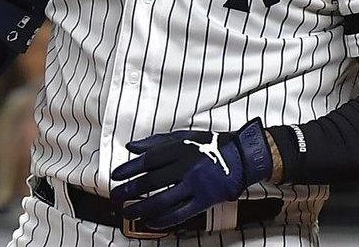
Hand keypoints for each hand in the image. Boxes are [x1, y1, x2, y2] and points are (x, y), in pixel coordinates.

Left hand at [110, 118, 271, 231]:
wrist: (242, 157)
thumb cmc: (212, 145)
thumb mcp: (184, 136)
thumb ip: (157, 142)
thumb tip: (132, 147)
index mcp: (179, 149)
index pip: (148, 160)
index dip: (129, 168)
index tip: (116, 175)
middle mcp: (185, 167)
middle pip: (151, 181)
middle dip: (130, 190)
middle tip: (116, 196)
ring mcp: (195, 185)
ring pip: (163, 200)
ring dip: (142, 208)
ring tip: (128, 212)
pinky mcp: (204, 200)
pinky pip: (180, 213)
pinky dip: (163, 219)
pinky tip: (150, 222)